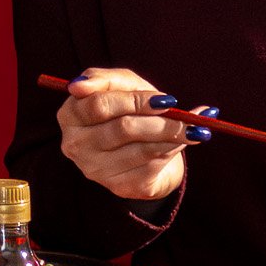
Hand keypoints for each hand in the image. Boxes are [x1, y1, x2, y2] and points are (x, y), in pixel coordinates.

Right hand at [57, 69, 207, 204]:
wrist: (136, 148)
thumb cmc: (126, 109)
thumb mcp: (121, 86)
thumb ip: (110, 79)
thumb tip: (92, 87)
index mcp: (69, 115)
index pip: (100, 105)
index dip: (135, 101)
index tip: (166, 99)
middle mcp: (75, 145)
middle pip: (122, 129)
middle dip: (159, 121)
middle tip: (186, 116)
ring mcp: (95, 169)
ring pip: (141, 149)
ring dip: (173, 137)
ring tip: (195, 129)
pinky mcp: (118, 186)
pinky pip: (151, 166)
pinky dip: (171, 151)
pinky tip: (182, 143)